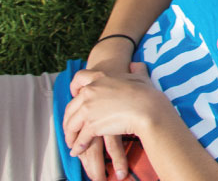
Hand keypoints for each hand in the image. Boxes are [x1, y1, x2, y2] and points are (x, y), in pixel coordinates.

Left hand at [78, 35, 137, 179]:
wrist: (148, 110)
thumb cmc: (147, 94)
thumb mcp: (140, 77)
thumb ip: (136, 69)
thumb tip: (135, 65)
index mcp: (99, 78)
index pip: (79, 78)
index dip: (73, 87)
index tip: (74, 94)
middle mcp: (90, 92)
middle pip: (71, 107)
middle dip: (69, 120)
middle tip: (71, 128)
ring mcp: (88, 109)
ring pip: (72, 124)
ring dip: (71, 135)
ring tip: (72, 143)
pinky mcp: (91, 125)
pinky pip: (81, 137)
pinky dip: (78, 145)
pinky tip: (77, 151)